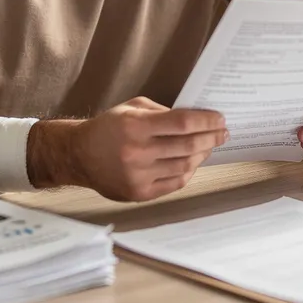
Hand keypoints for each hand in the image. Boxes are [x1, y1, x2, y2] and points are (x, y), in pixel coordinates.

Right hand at [28, 97, 226, 201]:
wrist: (79, 155)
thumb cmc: (109, 128)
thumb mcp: (133, 108)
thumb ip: (163, 112)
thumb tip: (196, 120)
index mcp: (136, 127)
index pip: (182, 123)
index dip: (206, 121)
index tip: (220, 119)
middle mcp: (137, 152)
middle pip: (187, 146)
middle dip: (211, 138)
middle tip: (223, 133)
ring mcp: (139, 175)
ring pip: (184, 166)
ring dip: (202, 155)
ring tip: (210, 146)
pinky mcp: (139, 193)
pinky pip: (175, 183)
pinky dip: (189, 171)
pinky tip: (193, 162)